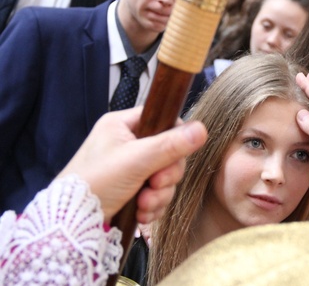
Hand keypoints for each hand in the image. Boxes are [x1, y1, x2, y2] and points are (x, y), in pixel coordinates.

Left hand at [57, 107, 206, 223]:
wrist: (70, 223)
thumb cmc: (95, 182)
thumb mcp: (136, 160)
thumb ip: (171, 145)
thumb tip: (202, 129)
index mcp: (123, 126)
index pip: (164, 121)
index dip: (175, 140)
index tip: (174, 157)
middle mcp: (127, 144)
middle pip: (169, 153)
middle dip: (166, 176)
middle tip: (155, 185)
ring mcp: (130, 168)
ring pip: (165, 177)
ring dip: (159, 195)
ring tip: (143, 204)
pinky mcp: (131, 190)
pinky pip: (157, 194)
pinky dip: (152, 205)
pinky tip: (141, 213)